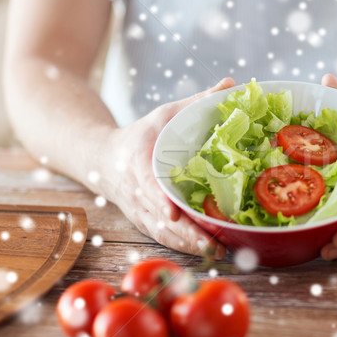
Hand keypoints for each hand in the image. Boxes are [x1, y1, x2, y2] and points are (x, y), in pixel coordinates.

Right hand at [100, 78, 235, 256]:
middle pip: (161, 218)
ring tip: (219, 251)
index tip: (175, 214)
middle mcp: (136, 194)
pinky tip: (209, 251)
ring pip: (163, 234)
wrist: (103, 158)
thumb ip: (197, 102)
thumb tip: (232, 85)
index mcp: (138, 165)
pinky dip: (184, 247)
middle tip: (216, 243)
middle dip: (188, 233)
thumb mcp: (165, 114)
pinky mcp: (145, 222)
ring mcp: (139, 212)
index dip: (160, 201)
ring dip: (189, 246)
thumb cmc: (141, 134)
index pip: (148, 186)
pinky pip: (164, 238)